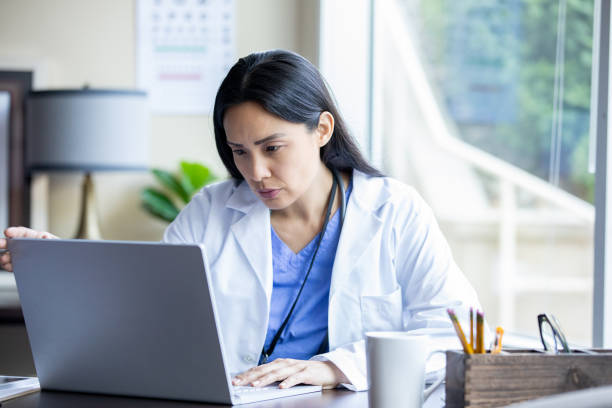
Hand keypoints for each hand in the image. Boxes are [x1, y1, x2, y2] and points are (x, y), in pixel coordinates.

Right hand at [1, 227, 58, 271]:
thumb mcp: (57, 244)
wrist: (62, 264)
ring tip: (4, 259)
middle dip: (3, 243)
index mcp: (33, 237)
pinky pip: (12, 265)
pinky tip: (7, 265)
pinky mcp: (21, 265)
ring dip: (5, 256)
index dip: (14, 231)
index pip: (21, 232)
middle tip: (0, 244)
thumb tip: (44, 237)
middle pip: (11, 242)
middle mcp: (25, 245)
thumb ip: (51, 240)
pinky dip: (8, 265)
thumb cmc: (60, 250)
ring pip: (9, 254)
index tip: (7, 232)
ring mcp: (22, 255)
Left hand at [231, 359, 348, 389]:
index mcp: (278, 363)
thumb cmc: (304, 373)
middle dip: (251, 376)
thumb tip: (255, 382)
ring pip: (278, 373)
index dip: (246, 374)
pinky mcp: (306, 373)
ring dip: (266, 379)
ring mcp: (295, 367)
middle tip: (239, 382)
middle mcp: (285, 363)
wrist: (327, 370)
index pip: (259, 368)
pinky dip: (288, 382)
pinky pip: (295, 378)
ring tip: (255, 385)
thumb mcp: (286, 374)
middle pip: (265, 370)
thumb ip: (273, 376)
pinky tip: (281, 387)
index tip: (235, 380)